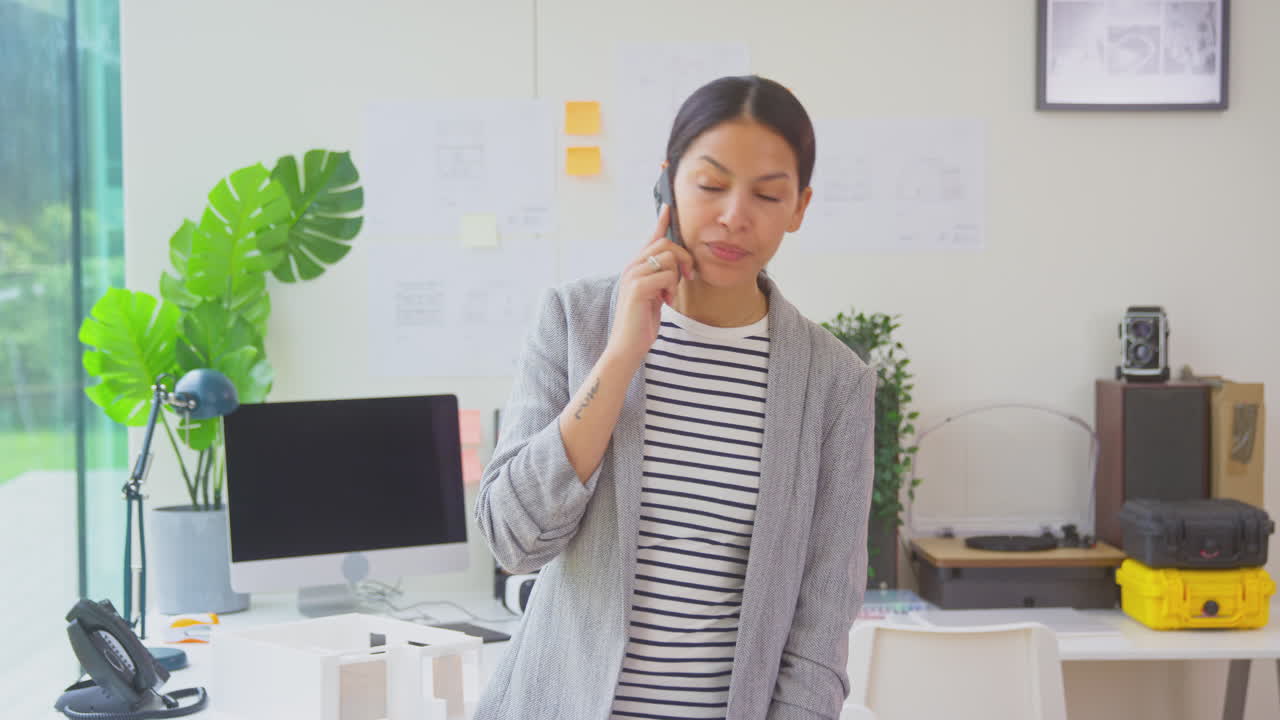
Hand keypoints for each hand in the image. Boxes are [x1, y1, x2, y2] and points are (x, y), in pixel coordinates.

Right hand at [605, 204, 694, 368]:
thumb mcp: (654, 295)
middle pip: (665, 244)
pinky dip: (672, 288)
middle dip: (683, 257)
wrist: (627, 346)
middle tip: (688, 276)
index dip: (661, 221)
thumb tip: (677, 267)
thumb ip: (661, 279)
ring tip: (669, 294)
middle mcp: (632, 267)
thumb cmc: (641, 323)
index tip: (668, 206)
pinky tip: (665, 301)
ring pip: (668, 258)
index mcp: (636, 267)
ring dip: (677, 276)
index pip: (651, 238)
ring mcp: (633, 276)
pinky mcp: (637, 287)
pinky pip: (667, 274)